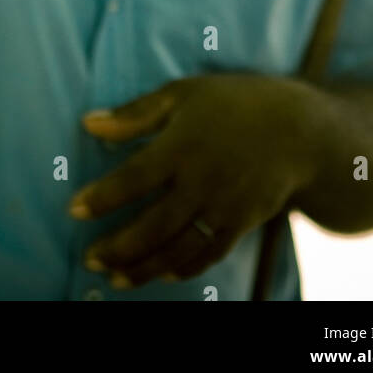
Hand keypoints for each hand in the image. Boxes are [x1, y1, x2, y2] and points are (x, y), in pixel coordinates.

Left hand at [69, 73, 316, 288]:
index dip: (101, 198)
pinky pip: (206, 254)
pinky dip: (182, 268)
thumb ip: (134, 114)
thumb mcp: (182, 94)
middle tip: (89, 259)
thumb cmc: (234, 102)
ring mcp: (223, 207)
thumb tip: (88, 123)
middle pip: (152, 226)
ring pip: (177, 249)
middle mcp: (201, 181)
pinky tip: (160, 273)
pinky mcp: (241, 223)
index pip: (132, 179)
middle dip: (117, 247)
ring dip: (144, 268)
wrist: (299, 130)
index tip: (73, 210)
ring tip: (115, 278)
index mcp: (182, 145)